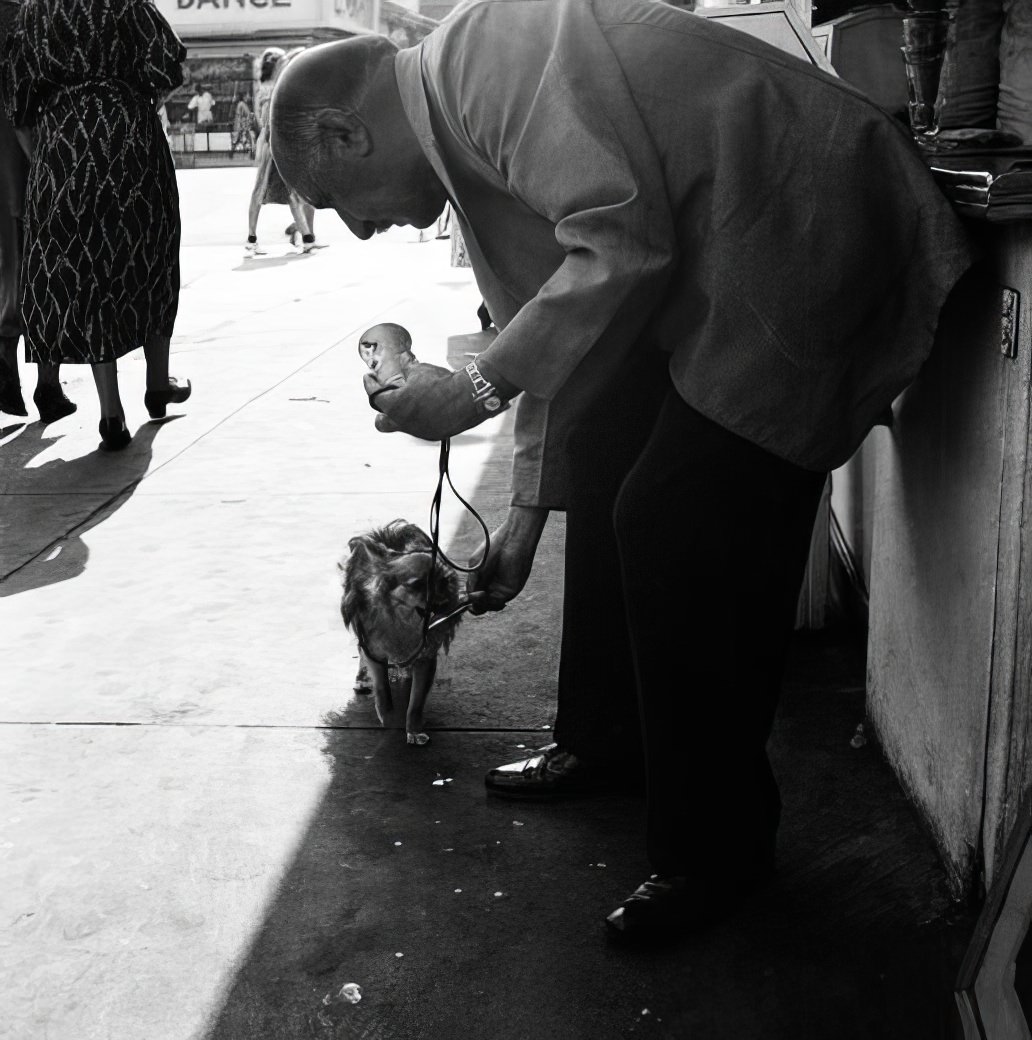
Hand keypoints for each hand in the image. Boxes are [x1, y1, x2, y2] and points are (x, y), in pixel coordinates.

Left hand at [363, 362, 485, 440]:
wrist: (468, 396)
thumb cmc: (443, 384)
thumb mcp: (420, 370)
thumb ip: (408, 367)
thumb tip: (404, 359)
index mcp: (396, 405)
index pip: (374, 396)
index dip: (370, 385)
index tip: (369, 379)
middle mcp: (404, 422)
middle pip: (381, 423)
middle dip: (381, 412)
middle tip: (385, 401)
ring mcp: (418, 430)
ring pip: (403, 425)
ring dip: (403, 414)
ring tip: (411, 402)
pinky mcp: (433, 434)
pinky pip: (420, 427)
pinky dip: (420, 418)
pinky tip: (427, 408)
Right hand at [466, 506, 548, 613]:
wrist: (510, 540)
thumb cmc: (492, 548)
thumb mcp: (476, 567)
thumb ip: (472, 584)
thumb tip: (468, 598)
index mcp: (482, 580)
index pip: (473, 596)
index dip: (467, 600)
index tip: (463, 598)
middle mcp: (491, 586)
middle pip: (480, 604)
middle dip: (474, 605)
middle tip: (470, 600)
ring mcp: (500, 590)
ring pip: (488, 606)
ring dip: (481, 604)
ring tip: (478, 594)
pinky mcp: (509, 591)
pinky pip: (497, 603)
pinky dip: (489, 603)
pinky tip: (484, 594)